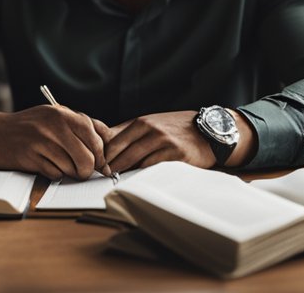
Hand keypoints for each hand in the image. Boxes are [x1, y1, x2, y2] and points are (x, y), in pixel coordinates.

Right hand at [0, 106, 109, 180]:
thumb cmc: (29, 126)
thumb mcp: (54, 116)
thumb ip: (79, 125)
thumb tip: (108, 142)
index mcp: (63, 113)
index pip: (96, 135)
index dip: (102, 153)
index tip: (101, 163)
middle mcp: (54, 125)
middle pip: (87, 156)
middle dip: (88, 169)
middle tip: (83, 172)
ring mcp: (41, 141)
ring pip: (72, 168)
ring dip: (70, 172)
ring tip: (61, 165)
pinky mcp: (30, 157)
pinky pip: (55, 173)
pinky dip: (54, 174)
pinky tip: (45, 166)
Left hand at [102, 110, 216, 172]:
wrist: (208, 131)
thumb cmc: (176, 128)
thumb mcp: (152, 123)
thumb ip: (130, 132)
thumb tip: (103, 143)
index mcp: (142, 122)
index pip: (114, 141)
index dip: (103, 156)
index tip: (96, 166)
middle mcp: (151, 130)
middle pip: (122, 153)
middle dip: (110, 167)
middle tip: (102, 177)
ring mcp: (164, 142)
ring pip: (136, 162)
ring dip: (125, 174)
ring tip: (116, 182)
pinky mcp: (175, 156)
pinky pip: (154, 169)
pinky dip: (143, 176)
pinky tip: (137, 181)